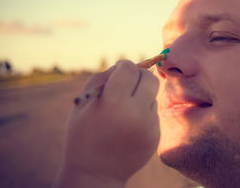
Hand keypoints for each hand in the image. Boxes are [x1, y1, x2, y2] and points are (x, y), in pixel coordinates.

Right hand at [54, 60, 159, 187]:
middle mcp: (136, 113)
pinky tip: (128, 126)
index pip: (130, 69)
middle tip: (129, 80)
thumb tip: (124, 65)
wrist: (95, 173)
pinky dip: (142, 112)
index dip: (124, 65)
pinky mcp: (156, 135)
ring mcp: (149, 126)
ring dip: (140, 95)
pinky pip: (152, 113)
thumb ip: (103, 78)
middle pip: (150, 78)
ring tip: (123, 111)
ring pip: (152, 95)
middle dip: (140, 74)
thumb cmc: (83, 134)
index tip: (120, 69)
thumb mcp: (84, 102)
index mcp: (114, 102)